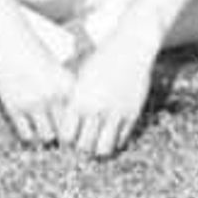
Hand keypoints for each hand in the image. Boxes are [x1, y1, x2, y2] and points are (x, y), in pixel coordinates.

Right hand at [0, 29, 75, 148]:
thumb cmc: (37, 57)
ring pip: (46, 136)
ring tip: (46, 135)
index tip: (77, 135)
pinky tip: (31, 130)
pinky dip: (30, 136)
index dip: (79, 130)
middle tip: (63, 142)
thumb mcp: (59, 71)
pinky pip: (26, 134)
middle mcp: (51, 96)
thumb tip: (77, 122)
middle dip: (64, 138)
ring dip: (47, 137)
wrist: (11, 45)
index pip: (79, 118)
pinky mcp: (14, 108)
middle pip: (65, 131)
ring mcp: (32, 103)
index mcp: (67, 86)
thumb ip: (67, 94)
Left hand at [61, 25, 161, 159]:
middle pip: (83, 147)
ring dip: (98, 149)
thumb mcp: (82, 77)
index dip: (66, 140)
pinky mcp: (132, 115)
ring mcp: (116, 114)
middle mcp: (97, 109)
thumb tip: (65, 124)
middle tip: (81, 145)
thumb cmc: (102, 60)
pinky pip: (121, 140)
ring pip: (103, 149)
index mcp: (80, 99)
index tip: (68, 138)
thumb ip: (74, 101)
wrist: (131, 48)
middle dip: (80, 149)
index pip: (66, 135)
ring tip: (96, 143)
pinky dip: (114, 141)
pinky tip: (110, 133)